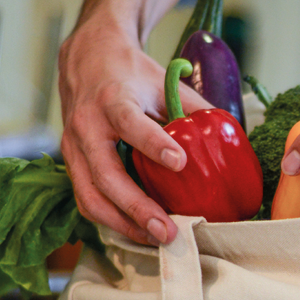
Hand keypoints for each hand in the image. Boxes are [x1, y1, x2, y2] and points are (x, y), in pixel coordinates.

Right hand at [59, 13, 210, 244]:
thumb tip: (228, 139)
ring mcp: (73, 147)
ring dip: (123, 223)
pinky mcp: (71, 164)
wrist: (85, 60)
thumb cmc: (129, 74)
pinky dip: (112, 220)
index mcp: (112, 99)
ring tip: (156, 239)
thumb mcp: (161, 82)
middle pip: (106, 174)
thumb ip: (190, 109)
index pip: (129, 122)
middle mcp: (87, 125)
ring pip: (91, 196)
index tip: (180, 163)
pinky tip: (138, 230)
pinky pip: (87, 200)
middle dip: (137, 207)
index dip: (153, 144)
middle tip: (168, 230)